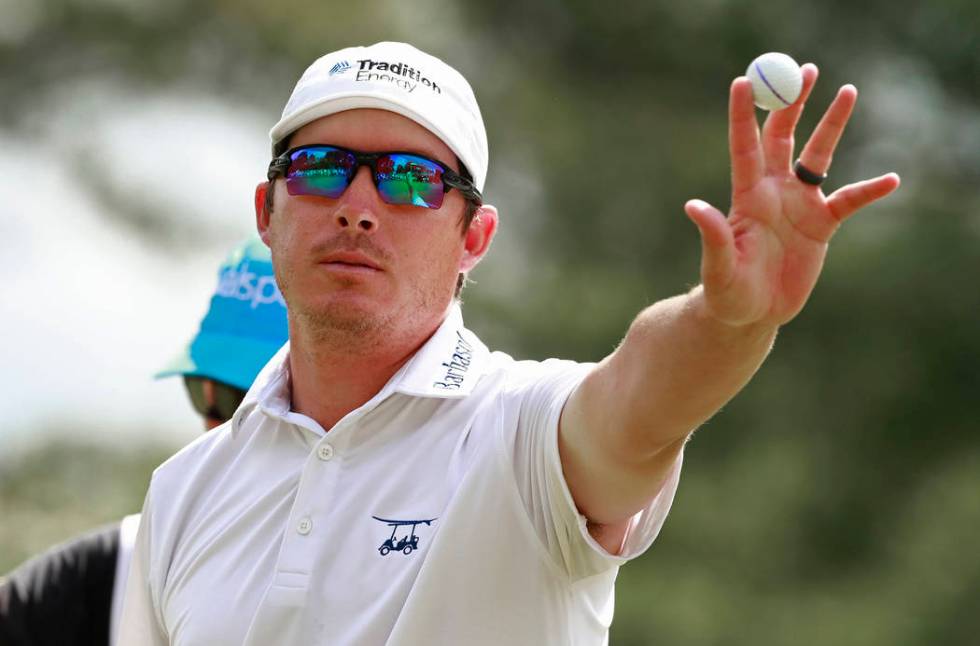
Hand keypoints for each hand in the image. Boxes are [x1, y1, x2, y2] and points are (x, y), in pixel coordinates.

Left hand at [684, 64, 899, 327]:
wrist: (750, 314)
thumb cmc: (725, 293)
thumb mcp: (718, 267)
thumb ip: (712, 236)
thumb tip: (693, 206)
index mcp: (746, 197)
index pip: (744, 146)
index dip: (742, 114)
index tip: (742, 80)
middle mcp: (773, 192)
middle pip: (783, 137)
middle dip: (792, 103)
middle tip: (804, 70)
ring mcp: (798, 205)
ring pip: (817, 156)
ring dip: (831, 125)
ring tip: (848, 90)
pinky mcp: (821, 225)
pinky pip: (849, 201)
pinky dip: (869, 191)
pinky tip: (891, 180)